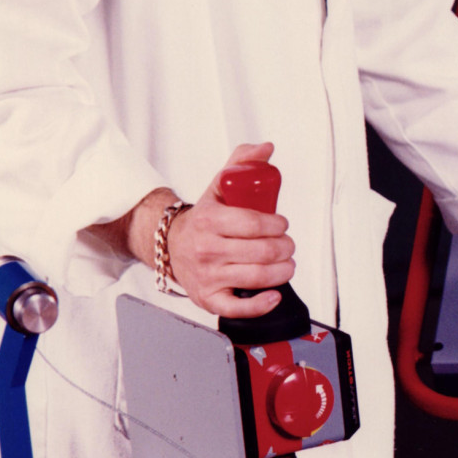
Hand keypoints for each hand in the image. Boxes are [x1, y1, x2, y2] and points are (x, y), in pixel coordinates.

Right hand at [135, 143, 295, 319]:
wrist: (171, 246)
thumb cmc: (204, 219)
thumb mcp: (219, 186)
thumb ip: (243, 162)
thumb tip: (266, 148)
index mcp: (210, 221)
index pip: (255, 223)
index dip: (278, 224)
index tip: (282, 224)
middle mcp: (207, 250)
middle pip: (262, 251)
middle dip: (286, 247)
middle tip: (287, 244)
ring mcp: (208, 277)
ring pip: (257, 277)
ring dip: (283, 270)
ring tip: (286, 263)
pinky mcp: (208, 300)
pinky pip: (238, 309)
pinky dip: (261, 305)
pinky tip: (274, 295)